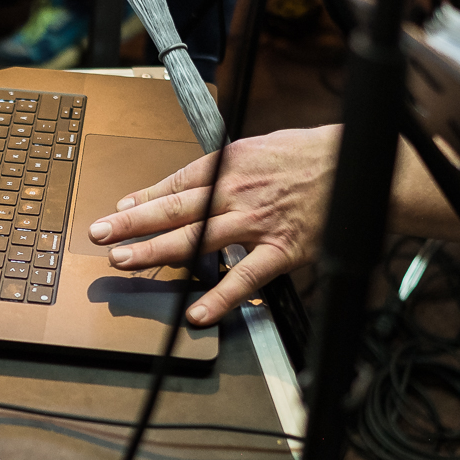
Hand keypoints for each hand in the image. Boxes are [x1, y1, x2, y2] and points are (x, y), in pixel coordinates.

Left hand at [87, 126, 340, 325]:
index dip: (142, 199)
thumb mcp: (260, 147)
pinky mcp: (282, 250)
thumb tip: (190, 181)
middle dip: (131, 223)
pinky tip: (195, 312)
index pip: (175, 183)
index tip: (117, 209)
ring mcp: (257, 223)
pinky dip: (219, 297)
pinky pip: (244, 278)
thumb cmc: (311, 155)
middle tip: (100, 235)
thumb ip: (224, 167)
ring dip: (156, 252)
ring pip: (196, 239)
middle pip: (174, 210)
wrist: (359, 166)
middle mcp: (236, 191)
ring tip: (124, 261)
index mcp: (230, 162)